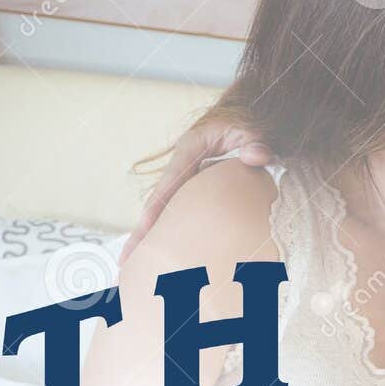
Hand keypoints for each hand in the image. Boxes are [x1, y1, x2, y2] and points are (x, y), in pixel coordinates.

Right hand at [124, 120, 272, 258]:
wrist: (248, 120)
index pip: (171, 179)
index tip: (146, 225)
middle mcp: (181, 166)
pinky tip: (161, 255)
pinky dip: (169, 233)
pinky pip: (179, 213)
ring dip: (149, 237)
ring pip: (164, 211)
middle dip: (142, 231)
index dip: (159, 204)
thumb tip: (258, 156)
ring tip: (132, 265)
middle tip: (126, 258)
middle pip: (158, 201)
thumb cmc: (247, 124)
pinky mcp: (193, 190)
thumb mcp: (251, 129)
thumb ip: (255, 143)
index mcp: (190, 148)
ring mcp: (185, 180)